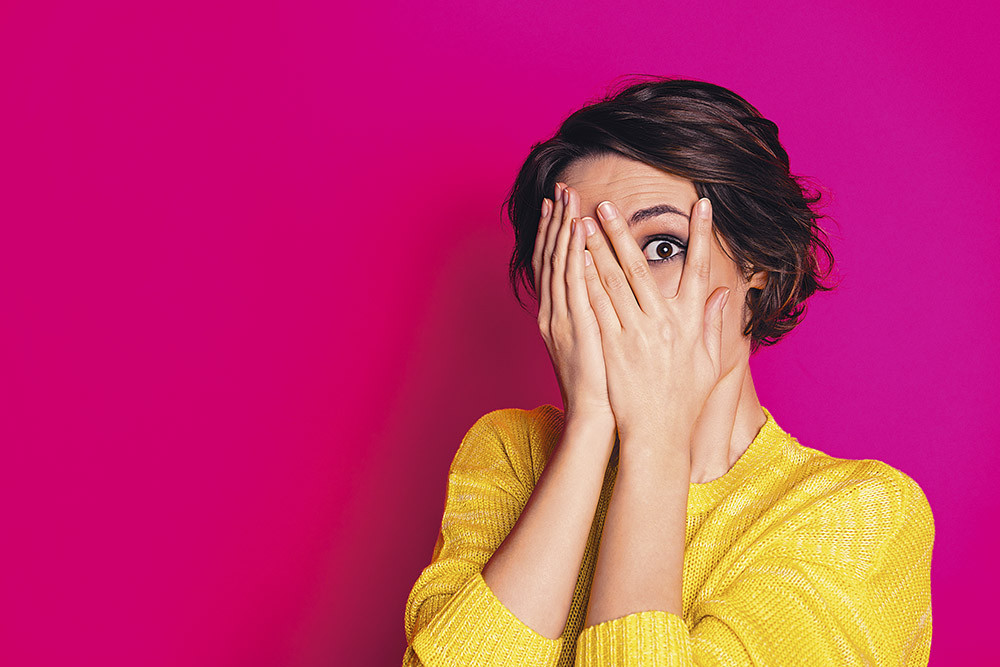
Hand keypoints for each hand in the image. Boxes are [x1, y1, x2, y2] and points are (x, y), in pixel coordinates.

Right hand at [533, 183, 615, 427]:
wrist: (596, 418)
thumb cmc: (603, 388)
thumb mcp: (597, 346)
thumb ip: (600, 317)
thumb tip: (607, 297)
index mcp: (559, 316)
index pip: (554, 266)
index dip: (555, 235)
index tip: (560, 207)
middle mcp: (555, 313)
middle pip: (551, 257)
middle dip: (555, 221)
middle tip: (559, 190)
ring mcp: (563, 318)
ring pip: (560, 263)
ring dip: (562, 228)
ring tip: (567, 198)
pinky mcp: (577, 325)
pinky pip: (574, 282)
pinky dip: (573, 254)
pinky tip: (577, 230)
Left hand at [580, 197, 730, 445]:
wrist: (657, 434)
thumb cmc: (683, 401)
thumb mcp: (708, 363)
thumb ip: (713, 324)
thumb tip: (725, 293)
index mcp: (689, 323)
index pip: (699, 269)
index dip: (700, 236)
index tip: (701, 205)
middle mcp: (663, 323)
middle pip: (642, 268)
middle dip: (623, 232)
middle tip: (607, 205)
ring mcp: (636, 334)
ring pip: (614, 282)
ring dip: (598, 249)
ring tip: (583, 223)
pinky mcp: (612, 347)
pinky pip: (596, 307)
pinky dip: (586, 281)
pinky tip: (575, 262)